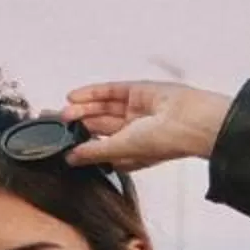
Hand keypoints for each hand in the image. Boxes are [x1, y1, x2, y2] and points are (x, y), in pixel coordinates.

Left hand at [63, 79, 231, 169]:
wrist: (191, 119)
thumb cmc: (166, 141)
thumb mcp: (122, 149)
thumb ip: (95, 151)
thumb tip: (71, 158)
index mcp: (131, 151)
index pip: (100, 146)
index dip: (81, 143)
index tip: (61, 143)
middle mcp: (132, 131)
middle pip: (99, 125)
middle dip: (78, 123)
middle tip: (58, 123)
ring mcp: (135, 110)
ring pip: (102, 107)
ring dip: (82, 109)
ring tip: (64, 112)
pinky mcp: (136, 91)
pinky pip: (109, 92)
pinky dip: (91, 93)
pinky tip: (74, 96)